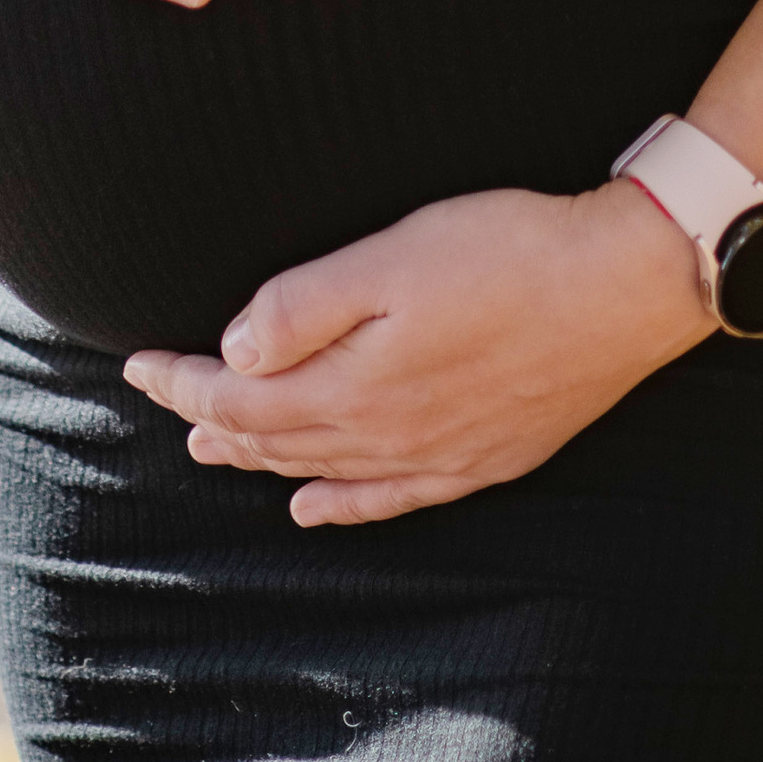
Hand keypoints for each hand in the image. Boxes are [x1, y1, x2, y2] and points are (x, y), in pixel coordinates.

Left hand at [121, 181, 710, 523]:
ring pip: (322, 470)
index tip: (137, 364)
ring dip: (260, 460)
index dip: (183, 384)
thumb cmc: (509, 253)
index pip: (242, 401)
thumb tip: (232, 357)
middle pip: (274, 439)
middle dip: (210, 420)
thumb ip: (307, 307)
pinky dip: (340, 506)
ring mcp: (438, 454)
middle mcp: (388, 435)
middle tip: (164, 400)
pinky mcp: (483, 457)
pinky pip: (389, 499)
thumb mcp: (395, 257)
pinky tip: (313, 509)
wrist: (625, 286)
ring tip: (213, 449)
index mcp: (357, 385)